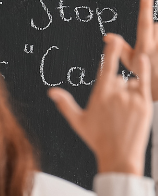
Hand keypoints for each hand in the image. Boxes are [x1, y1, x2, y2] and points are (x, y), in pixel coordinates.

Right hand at [50, 35, 151, 175]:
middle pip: (118, 79)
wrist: (119, 156)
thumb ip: (65, 104)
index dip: (110, 51)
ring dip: (130, 90)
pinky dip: (144, 74)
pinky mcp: (144, 104)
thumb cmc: (97, 140)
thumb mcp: (78, 121)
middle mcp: (115, 94)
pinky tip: (144, 66)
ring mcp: (131, 98)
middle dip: (117, 88)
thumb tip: (51, 92)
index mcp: (99, 95)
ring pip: (132, 83)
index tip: (114, 39)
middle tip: (115, 109)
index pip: (106, 67)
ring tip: (126, 110)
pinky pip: (144, 82)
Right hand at [121, 0, 157, 97]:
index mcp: (145, 48)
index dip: (145, 7)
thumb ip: (120, 48)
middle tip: (151, 48)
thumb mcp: (130, 63)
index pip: (144, 23)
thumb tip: (108, 36)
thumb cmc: (145, 75)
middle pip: (155, 26)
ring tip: (157, 52)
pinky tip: (157, 53)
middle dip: (152, 32)